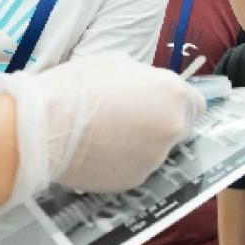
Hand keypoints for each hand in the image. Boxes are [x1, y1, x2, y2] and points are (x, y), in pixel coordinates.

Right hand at [0, 52, 204, 201]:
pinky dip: (125, 161)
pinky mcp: (134, 181)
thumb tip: (149, 87)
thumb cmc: (80, 84)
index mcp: (174, 94)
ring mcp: (154, 159)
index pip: (197, 104)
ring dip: (142, 143)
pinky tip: (100, 150)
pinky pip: (137, 168)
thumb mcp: (119, 62)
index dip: (179, 101)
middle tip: (131, 115)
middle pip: (179, 128)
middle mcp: (172, 129)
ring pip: (157, 150)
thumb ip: (145, 78)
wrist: (47, 125)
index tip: (162, 101)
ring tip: (108, 133)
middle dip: (161, 121)